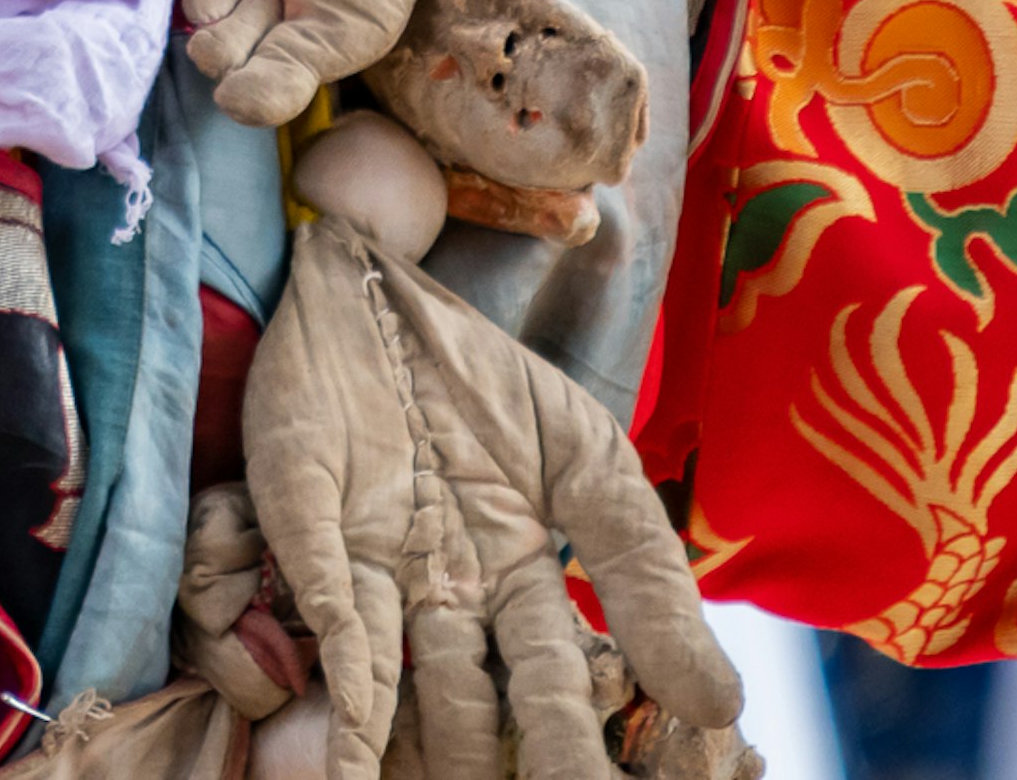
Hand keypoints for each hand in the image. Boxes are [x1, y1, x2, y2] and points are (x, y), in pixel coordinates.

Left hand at [177, 0, 423, 129]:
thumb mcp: (348, 10)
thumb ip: (293, 70)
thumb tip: (233, 109)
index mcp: (329, 35)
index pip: (267, 87)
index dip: (259, 71)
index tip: (270, 37)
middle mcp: (282, 9)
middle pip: (226, 53)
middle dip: (235, 30)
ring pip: (201, 15)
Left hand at [246, 215, 744, 779]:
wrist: (386, 285)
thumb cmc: (487, 381)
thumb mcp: (590, 461)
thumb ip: (645, 574)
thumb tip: (717, 706)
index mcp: (509, 587)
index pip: (548, 689)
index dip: (574, 747)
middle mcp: (433, 594)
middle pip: (464, 700)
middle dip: (486, 760)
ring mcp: (362, 557)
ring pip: (381, 672)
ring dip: (394, 741)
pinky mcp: (299, 509)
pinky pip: (316, 579)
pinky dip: (340, 643)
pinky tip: (356, 709)